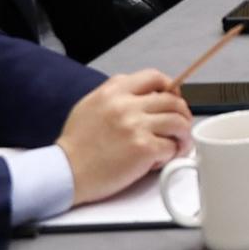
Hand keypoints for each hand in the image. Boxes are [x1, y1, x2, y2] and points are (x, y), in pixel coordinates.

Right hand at [57, 70, 190, 199]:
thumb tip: (147, 92)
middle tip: (180, 127)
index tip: (174, 99)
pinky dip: (171, 154)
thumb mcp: (90, 105)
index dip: (170, 88)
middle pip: (173, 101)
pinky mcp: (143, 148)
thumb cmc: (76, 145)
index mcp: (113, 91)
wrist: (65, 173)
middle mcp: (126, 105)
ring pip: (179, 122)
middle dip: (182, 114)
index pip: (154, 77)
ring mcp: (136, 126)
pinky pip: (172, 146)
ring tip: (178, 144)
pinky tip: (160, 159)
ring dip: (183, 135)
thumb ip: (117, 94)